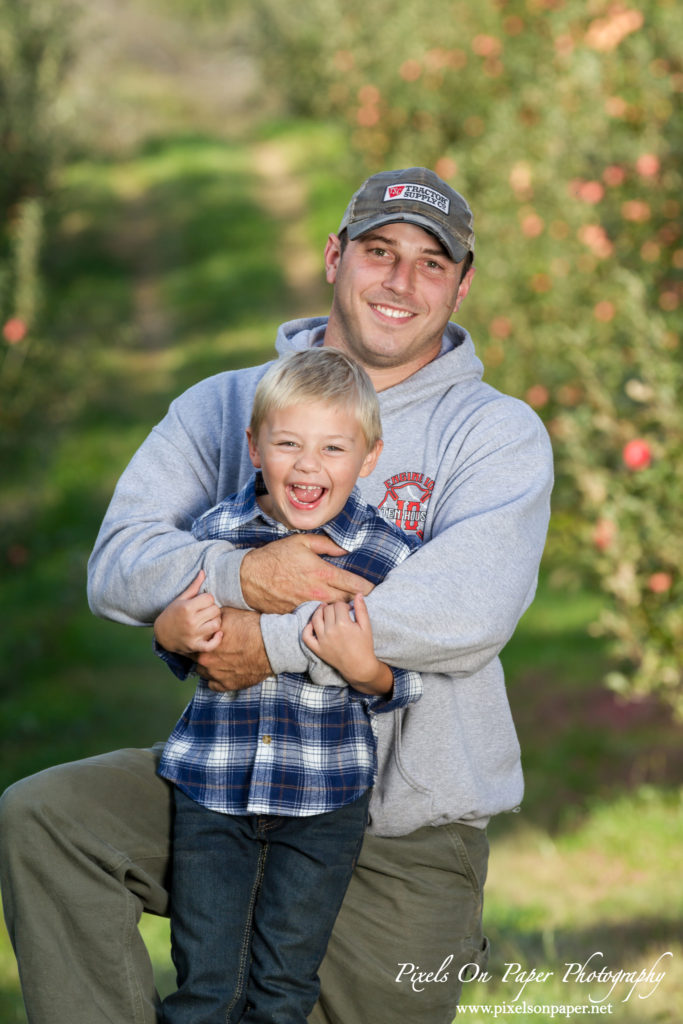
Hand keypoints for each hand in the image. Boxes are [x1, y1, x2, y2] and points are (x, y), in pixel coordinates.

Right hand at [153, 570, 222, 653]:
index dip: (207, 599)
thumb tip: (203, 572)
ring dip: (215, 621)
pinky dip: (217, 639)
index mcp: (186, 608)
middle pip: (215, 610)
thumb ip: (194, 587)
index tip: (202, 602)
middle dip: (212, 609)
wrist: (161, 634)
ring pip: (216, 624)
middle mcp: (190, 621)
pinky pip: (212, 644)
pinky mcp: (195, 646)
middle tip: (205, 611)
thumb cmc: (172, 614)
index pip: (210, 598)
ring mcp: (193, 635)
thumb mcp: (180, 599)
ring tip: (209, 620)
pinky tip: (217, 633)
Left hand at [196, 607, 271, 691]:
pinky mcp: (227, 686)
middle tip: (217, 648)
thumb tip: (207, 617)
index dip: (199, 640)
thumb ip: (213, 618)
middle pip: (197, 658)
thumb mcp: (229, 614)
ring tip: (222, 660)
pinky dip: (218, 679)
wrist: (271, 645)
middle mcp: (206, 662)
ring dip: (210, 667)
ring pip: (204, 672)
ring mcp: (216, 676)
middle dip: (204, 653)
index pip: (193, 643)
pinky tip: (226, 670)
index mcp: (203, 644)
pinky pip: (213, 685)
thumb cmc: (251, 628)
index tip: (206, 638)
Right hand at [240, 534, 373, 613]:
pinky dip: (323, 614)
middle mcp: (317, 591)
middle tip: (364, 599)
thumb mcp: (301, 541)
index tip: (373, 589)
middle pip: (347, 601)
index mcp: (322, 572)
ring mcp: (308, 605)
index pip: (352, 583)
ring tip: (348, 607)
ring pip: (333, 611)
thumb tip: (345, 549)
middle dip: (356, 601)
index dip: (366, 587)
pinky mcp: (298, 613)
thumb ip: (326, 544)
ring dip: (341, 609)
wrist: (249, 576)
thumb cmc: (275, 556)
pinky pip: (316, 615)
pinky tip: (326, 611)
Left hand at [302, 594, 392, 696]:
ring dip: (319, 612)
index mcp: (343, 624)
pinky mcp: (317, 649)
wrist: (359, 667)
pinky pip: (306, 636)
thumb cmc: (364, 646)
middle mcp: (330, 631)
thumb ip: (361, 609)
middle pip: (327, 610)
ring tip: (325, 611)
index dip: (344, 605)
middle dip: (333, 608)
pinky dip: (307, 628)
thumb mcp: (366, 626)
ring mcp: (322, 640)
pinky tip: (313, 624)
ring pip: (315, 619)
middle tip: (340, 613)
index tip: (348, 610)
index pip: (338, 605)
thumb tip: (358, 594)